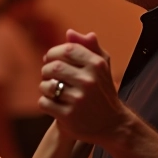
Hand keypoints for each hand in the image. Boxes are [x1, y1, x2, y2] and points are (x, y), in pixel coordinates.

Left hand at [39, 29, 127, 144]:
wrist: (112, 125)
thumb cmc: (103, 92)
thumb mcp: (102, 68)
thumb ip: (88, 47)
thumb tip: (69, 32)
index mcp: (96, 65)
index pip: (67, 49)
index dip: (54, 53)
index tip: (51, 59)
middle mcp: (88, 81)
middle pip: (53, 67)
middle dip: (46, 71)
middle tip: (49, 76)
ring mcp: (78, 99)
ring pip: (46, 85)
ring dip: (44, 87)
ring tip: (52, 91)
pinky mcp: (68, 116)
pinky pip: (44, 103)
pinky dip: (45, 103)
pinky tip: (54, 104)